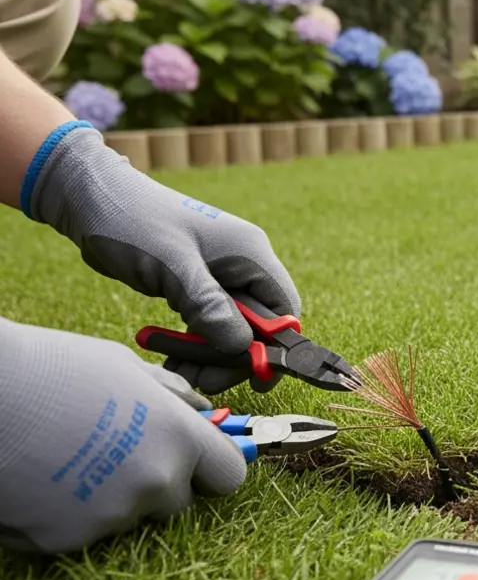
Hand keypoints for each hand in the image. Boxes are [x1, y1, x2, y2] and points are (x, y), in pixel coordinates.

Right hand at [0, 317, 246, 554]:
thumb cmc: (54, 368)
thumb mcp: (127, 367)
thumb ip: (173, 396)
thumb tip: (204, 410)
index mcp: (180, 439)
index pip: (228, 476)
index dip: (211, 468)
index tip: (195, 461)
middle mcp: (155, 483)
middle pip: (178, 503)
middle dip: (158, 484)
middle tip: (116, 453)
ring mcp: (110, 517)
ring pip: (127, 517)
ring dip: (109, 497)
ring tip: (67, 456)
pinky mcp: (64, 540)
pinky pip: (81, 532)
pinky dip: (66, 514)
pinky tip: (41, 479)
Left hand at [26, 125, 301, 393]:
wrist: (91, 199)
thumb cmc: (133, 222)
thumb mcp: (172, 266)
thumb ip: (209, 305)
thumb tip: (243, 347)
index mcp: (250, 254)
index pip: (284, 310)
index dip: (276, 347)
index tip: (254, 378)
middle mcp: (242, 266)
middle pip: (258, 327)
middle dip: (232, 356)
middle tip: (202, 380)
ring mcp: (220, 276)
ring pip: (231, 329)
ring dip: (208, 355)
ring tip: (176, 370)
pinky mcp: (197, 285)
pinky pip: (207, 323)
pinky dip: (192, 344)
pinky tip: (170, 357)